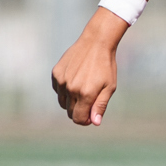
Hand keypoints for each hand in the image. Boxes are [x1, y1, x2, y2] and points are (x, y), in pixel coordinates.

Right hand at [51, 10, 125, 125]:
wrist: (96, 43)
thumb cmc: (106, 66)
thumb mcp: (109, 87)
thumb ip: (100, 106)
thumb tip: (94, 123)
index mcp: (86, 94)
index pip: (78, 118)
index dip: (84, 121)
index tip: (90, 117)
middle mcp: (71, 88)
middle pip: (70, 112)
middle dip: (79, 111)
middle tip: (89, 102)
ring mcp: (61, 81)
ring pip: (62, 102)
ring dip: (71, 101)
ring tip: (83, 89)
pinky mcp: (56, 73)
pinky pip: (58, 90)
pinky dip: (65, 90)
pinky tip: (75, 80)